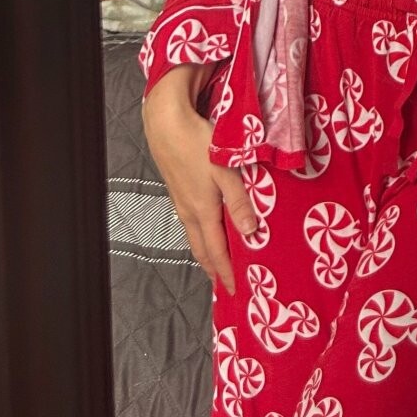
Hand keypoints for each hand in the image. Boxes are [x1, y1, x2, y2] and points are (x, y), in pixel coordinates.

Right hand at [143, 75, 258, 294]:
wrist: (166, 124)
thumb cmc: (198, 144)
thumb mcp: (226, 172)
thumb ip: (239, 202)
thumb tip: (250, 233)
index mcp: (203, 212)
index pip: (216, 253)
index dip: (225, 274)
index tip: (234, 292)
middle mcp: (189, 213)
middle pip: (202, 251)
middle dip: (214, 270)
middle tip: (226, 286)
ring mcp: (182, 203)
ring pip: (195, 237)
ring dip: (208, 254)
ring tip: (219, 264)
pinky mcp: (179, 191)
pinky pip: (191, 224)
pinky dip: (202, 236)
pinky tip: (210, 230)